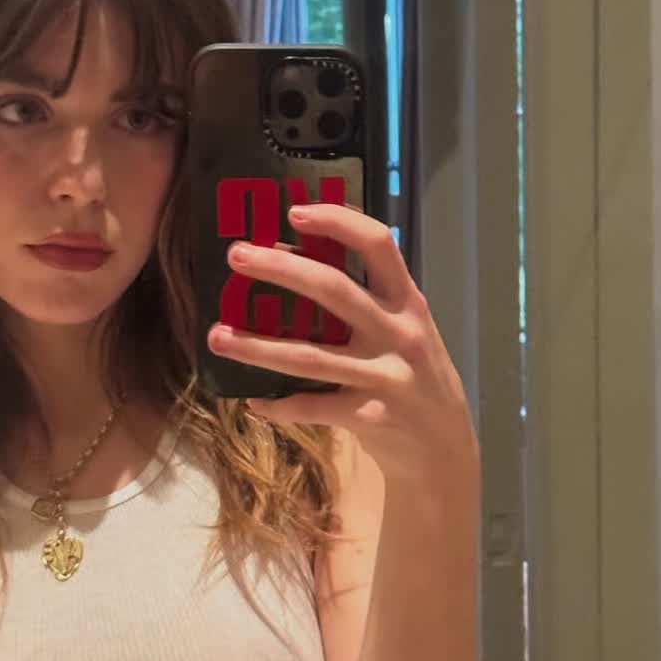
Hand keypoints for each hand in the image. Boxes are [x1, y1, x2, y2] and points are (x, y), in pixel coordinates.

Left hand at [208, 204, 479, 489]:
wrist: (445, 450)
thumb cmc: (416, 379)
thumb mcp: (408, 331)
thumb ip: (371, 302)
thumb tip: (301, 265)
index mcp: (407, 302)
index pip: (377, 244)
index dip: (337, 221)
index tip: (294, 211)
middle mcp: (399, 333)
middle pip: (334, 289)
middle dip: (280, 269)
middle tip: (236, 256)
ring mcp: (385, 376)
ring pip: (309, 356)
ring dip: (256, 347)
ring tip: (216, 336)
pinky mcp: (369, 417)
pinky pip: (312, 407)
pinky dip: (278, 405)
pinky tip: (252, 399)